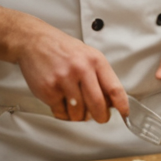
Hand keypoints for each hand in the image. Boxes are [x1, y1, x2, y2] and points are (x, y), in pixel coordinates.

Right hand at [9, 18, 128, 124]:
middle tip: (100, 118)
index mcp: (95, 61)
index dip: (122, 104)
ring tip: (77, 107)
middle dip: (101, 117)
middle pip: (97, 104)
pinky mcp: (48, 90)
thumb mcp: (88, 55)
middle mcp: (81, 70)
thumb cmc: (63, 49)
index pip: (114, 88)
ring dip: (79, 116)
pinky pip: (61, 113)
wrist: (35, 41)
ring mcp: (64, 80)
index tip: (125, 114)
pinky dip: (64, 114)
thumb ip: (100, 76)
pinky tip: (63, 103)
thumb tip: (111, 100)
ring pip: (79, 113)